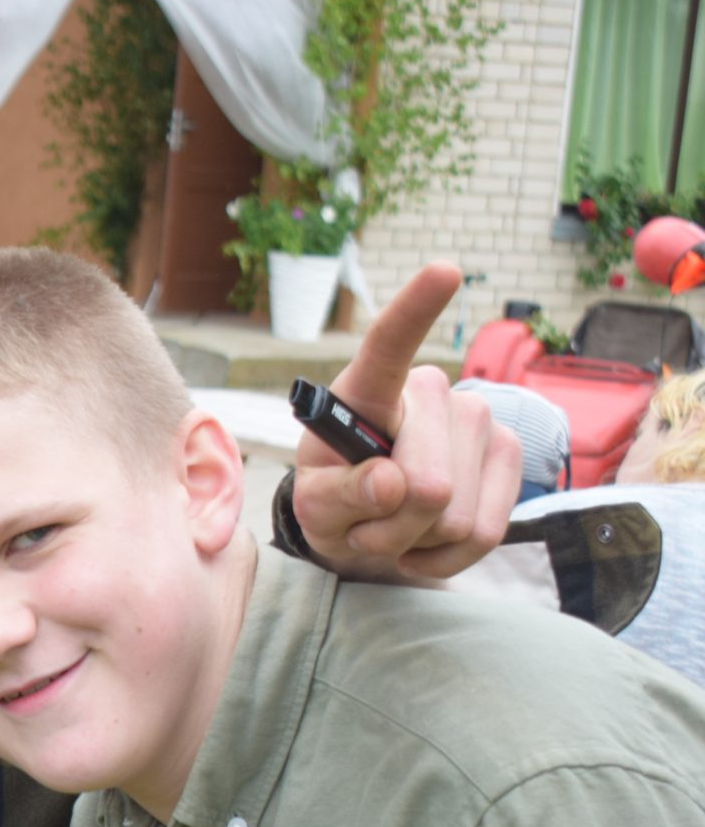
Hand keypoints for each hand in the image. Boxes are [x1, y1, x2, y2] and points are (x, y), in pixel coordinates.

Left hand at [290, 260, 522, 582]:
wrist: (365, 523)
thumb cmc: (333, 499)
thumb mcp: (314, 504)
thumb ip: (339, 495)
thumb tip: (392, 484)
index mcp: (369, 390)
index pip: (388, 348)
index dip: (415, 311)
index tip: (445, 270)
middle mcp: (434, 393)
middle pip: (428, 486)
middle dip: (389, 525)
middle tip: (364, 520)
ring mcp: (481, 420)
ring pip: (454, 517)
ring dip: (412, 540)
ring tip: (389, 525)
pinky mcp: (512, 456)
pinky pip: (485, 533)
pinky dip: (445, 556)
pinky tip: (422, 542)